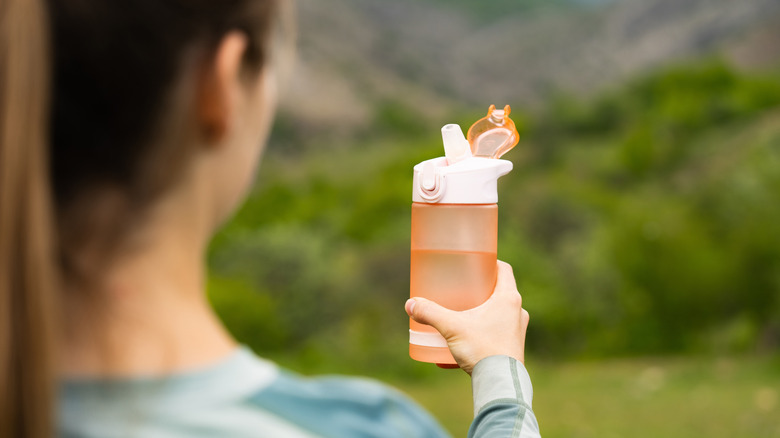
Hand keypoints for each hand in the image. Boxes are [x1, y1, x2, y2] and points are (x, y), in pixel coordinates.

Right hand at [405, 261, 528, 374]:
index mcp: (508, 298)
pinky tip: (463, 344)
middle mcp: (518, 312)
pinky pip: (497, 334)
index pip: (504, 270)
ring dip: (484, 312)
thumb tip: (410, 304)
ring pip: (500, 313)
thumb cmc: (482, 350)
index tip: (476, 263)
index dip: (491, 263)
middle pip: (501, 291)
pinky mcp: (514, 348)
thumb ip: (430, 313)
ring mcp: (518, 331)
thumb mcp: (452, 327)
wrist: (500, 383)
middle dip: (482, 289)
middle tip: (464, 289)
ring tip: (463, 316)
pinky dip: (482, 334)